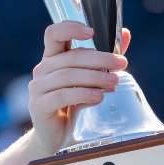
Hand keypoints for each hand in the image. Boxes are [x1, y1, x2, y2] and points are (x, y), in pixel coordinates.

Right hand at [28, 21, 129, 154]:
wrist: (59, 137)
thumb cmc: (75, 104)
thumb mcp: (91, 79)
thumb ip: (104, 58)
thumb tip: (125, 34)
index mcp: (53, 58)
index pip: (54, 34)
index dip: (70, 28)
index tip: (92, 32)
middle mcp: (42, 69)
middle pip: (71, 57)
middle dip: (100, 59)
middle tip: (121, 64)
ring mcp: (38, 87)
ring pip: (68, 75)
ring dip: (94, 77)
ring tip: (114, 82)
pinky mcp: (38, 106)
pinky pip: (61, 96)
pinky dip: (82, 94)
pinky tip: (98, 96)